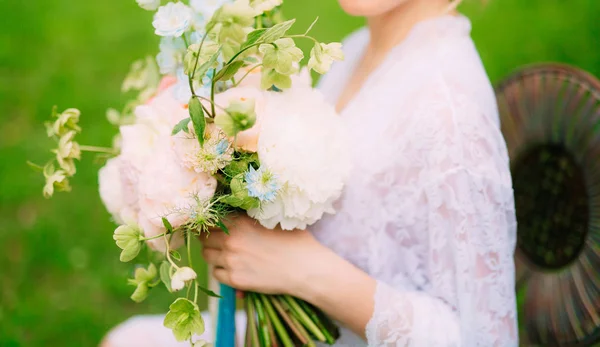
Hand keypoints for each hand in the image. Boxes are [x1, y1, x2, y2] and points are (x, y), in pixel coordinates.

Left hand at [200, 215, 328, 296]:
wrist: (305, 268)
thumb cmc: (294, 241)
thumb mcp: (272, 220)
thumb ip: (250, 217)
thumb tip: (236, 213)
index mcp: (239, 222)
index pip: (210, 219)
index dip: (210, 223)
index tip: (213, 226)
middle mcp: (231, 240)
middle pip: (204, 238)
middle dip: (209, 239)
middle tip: (218, 241)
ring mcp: (231, 261)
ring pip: (207, 256)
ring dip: (213, 254)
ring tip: (226, 255)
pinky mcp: (235, 279)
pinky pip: (216, 274)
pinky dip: (221, 271)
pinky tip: (234, 268)